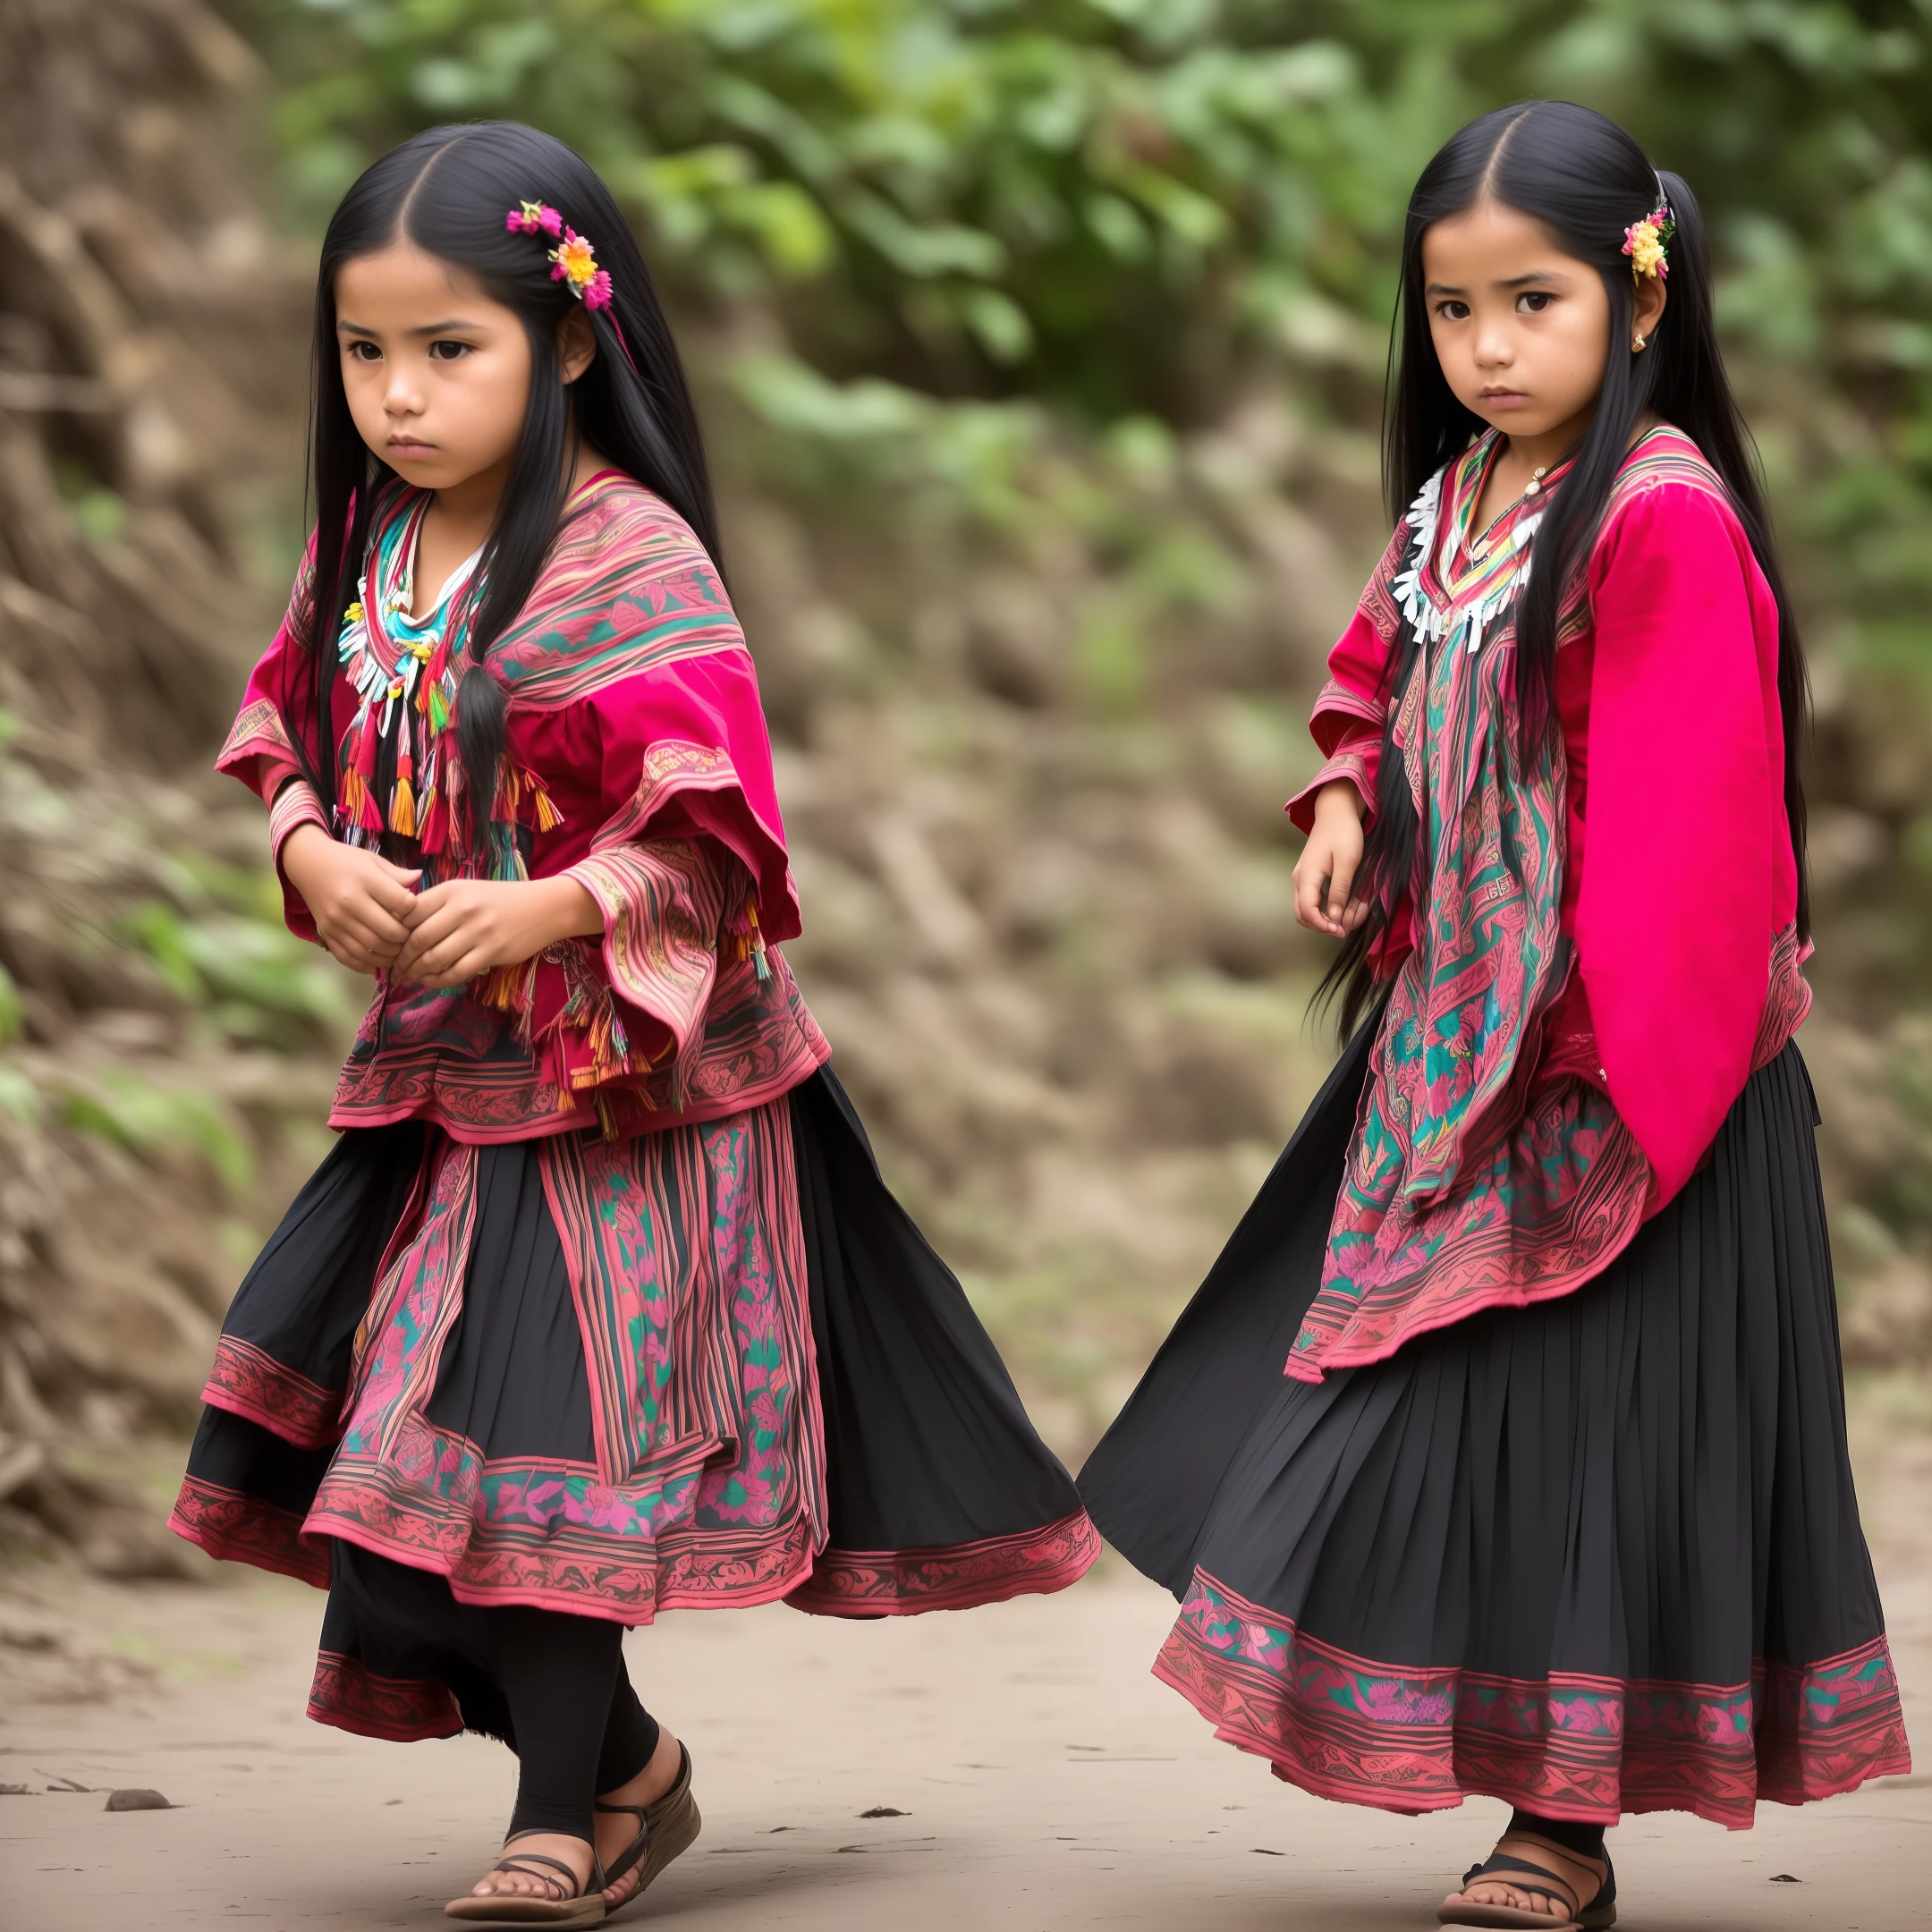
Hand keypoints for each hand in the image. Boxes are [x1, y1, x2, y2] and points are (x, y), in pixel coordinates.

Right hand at [281, 822, 420, 973]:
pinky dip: (366, 965)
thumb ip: (397, 874)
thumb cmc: (347, 861)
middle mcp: (349, 902)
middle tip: (412, 937)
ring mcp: (336, 921)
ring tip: (399, 952)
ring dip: (390, 956)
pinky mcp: (326, 933)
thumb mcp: (373, 860)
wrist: (308, 864)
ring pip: (370, 948)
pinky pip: (348, 957)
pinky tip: (378, 964)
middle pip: (388, 931)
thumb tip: (420, 877)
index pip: (401, 902)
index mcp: (366, 880)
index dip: (414, 909)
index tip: (415, 910)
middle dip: (405, 938)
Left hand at [392, 875, 602, 989]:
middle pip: (417, 940)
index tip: (388, 947)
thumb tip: (399, 925)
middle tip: (394, 970)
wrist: (544, 907)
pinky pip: (456, 972)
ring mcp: (477, 931)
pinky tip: (432, 982)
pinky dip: (438, 981)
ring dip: (417, 973)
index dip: (393, 934)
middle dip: (401, 960)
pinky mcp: (492, 952)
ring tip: (410, 979)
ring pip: (434, 959)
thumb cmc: (499, 900)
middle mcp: (461, 909)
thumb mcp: (466, 890)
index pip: (409, 914)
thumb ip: (436, 904)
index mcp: (450, 890)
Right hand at [1293, 780, 1369, 937]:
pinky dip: (1326, 908)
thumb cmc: (1344, 833)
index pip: (1307, 911)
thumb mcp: (1347, 862)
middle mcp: (1299, 879)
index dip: (1323, 925)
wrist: (1336, 811)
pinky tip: (1344, 906)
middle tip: (1344, 928)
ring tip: (1348, 917)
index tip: (1341, 930)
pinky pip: (1312, 900)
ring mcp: (1303, 878)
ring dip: (1324, 919)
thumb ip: (1339, 890)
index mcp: (1306, 876)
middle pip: (1302, 914)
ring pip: (1306, 909)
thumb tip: (1334, 917)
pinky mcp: (1310, 876)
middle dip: (1322, 926)